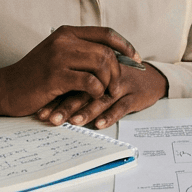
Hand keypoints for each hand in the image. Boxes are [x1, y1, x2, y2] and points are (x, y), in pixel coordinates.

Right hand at [0, 25, 137, 117]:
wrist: (6, 89)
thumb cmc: (34, 76)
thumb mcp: (56, 55)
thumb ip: (79, 52)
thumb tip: (112, 57)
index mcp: (67, 33)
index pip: (106, 33)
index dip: (125, 46)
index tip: (136, 59)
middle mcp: (64, 40)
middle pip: (107, 51)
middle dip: (118, 70)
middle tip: (117, 85)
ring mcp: (59, 57)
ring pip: (101, 64)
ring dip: (109, 82)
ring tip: (106, 93)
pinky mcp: (56, 76)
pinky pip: (90, 82)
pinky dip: (97, 91)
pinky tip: (94, 97)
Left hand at [36, 63, 167, 128]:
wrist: (152, 79)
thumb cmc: (120, 78)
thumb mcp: (99, 74)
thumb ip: (78, 81)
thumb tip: (47, 97)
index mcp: (94, 66)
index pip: (71, 79)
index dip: (55, 94)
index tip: (40, 110)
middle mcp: (107, 74)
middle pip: (83, 88)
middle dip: (65, 105)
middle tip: (50, 118)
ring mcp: (121, 84)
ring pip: (101, 98)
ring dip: (86, 111)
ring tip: (71, 122)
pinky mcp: (135, 95)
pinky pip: (121, 106)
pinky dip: (110, 115)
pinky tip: (99, 124)